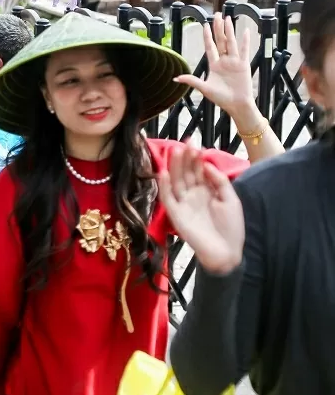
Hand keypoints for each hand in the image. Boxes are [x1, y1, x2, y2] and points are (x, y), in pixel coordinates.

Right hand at [158, 146, 243, 274]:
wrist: (226, 253)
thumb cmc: (231, 227)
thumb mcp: (231, 199)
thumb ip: (220, 181)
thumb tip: (206, 163)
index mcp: (206, 191)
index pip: (197, 170)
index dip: (195, 157)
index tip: (194, 143)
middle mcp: (192, 195)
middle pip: (185, 173)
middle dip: (185, 157)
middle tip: (185, 141)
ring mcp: (183, 204)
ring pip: (176, 181)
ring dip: (174, 166)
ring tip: (175, 151)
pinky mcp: (175, 215)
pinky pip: (168, 198)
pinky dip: (164, 186)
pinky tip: (164, 173)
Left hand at [174, 15, 253, 115]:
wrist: (236, 105)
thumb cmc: (221, 98)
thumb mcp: (204, 88)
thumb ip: (192, 81)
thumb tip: (175, 79)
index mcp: (214, 65)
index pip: (210, 46)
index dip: (207, 36)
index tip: (205, 25)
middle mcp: (224, 61)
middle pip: (220, 40)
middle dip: (218, 28)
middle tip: (216, 14)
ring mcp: (234, 62)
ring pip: (231, 42)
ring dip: (229, 30)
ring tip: (227, 18)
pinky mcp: (243, 65)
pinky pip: (245, 50)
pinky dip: (245, 41)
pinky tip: (246, 31)